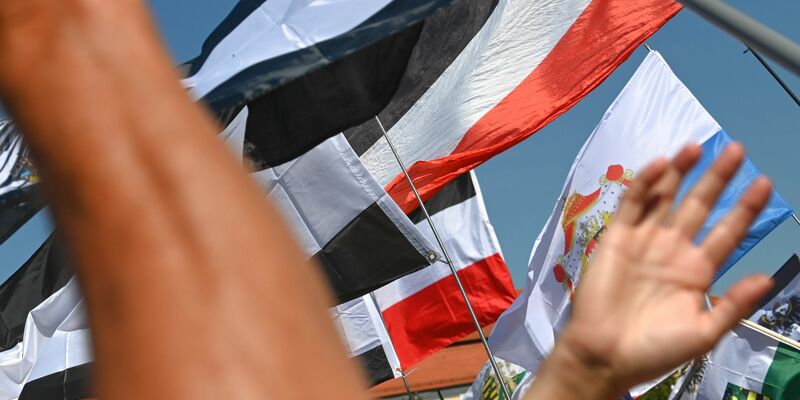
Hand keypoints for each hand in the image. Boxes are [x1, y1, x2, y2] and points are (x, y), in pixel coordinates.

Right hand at [526, 143, 772, 398]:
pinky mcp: (617, 237)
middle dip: (717, 178)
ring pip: (666, 197)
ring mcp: (644, 240)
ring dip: (680, 172)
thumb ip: (733, 304)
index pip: (728, 232)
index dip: (745, 208)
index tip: (765, 183)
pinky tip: (660, 165)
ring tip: (697, 146)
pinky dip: (645, 183)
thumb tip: (767, 277)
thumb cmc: (655, 349)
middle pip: (700, 205)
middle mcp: (673, 249)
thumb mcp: (703, 333)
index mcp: (698, 271)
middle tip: (736, 149)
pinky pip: (632, 204)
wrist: (605, 355)